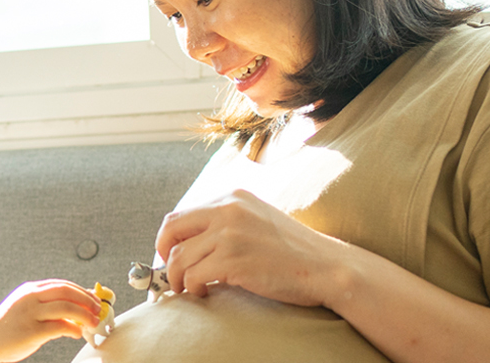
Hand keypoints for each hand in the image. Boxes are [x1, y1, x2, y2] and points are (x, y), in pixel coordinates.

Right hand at [0, 279, 101, 362]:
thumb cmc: (10, 326)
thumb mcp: (28, 308)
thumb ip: (49, 305)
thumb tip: (78, 304)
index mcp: (31, 290)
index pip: (62, 285)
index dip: (82, 292)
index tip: (94, 301)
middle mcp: (30, 298)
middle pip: (66, 292)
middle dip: (87, 300)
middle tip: (97, 310)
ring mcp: (30, 313)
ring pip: (65, 307)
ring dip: (84, 315)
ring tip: (92, 323)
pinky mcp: (31, 331)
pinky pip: (59, 327)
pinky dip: (73, 329)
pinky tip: (77, 333)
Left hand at [153, 189, 356, 306]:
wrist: (326, 267)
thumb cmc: (294, 251)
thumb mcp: (258, 220)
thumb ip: (227, 222)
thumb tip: (191, 242)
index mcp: (232, 197)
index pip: (182, 215)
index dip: (169, 239)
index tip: (171, 256)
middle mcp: (227, 209)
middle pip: (171, 230)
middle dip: (163, 255)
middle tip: (172, 275)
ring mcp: (229, 234)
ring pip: (178, 257)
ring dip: (178, 278)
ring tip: (190, 289)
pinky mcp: (232, 259)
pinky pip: (193, 275)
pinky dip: (193, 287)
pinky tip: (204, 293)